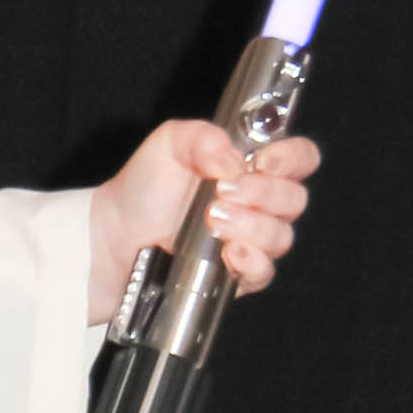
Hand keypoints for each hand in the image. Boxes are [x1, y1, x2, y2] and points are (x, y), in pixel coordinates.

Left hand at [87, 117, 320, 323]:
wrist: (112, 237)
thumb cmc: (142, 189)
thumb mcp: (168, 144)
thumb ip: (204, 136)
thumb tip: (236, 161)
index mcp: (250, 168)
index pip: (300, 158)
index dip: (292, 158)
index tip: (262, 162)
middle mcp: (258, 205)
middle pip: (295, 199)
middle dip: (264, 194)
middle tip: (223, 192)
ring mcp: (251, 242)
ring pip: (282, 236)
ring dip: (252, 226)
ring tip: (213, 220)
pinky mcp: (237, 277)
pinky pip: (265, 272)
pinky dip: (251, 260)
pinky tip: (228, 252)